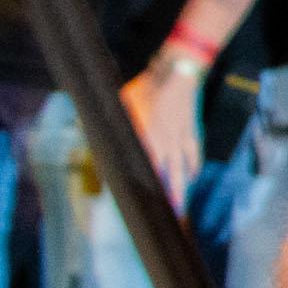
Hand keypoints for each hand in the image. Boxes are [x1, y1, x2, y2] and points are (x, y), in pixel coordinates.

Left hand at [124, 59, 204, 201]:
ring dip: (182, 188)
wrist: (178, 73)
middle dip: (170, 197)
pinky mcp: (192, 132)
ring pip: (183, 170)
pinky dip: (193, 167)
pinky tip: (192, 175)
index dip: (141, 185)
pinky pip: (194, 156)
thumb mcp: (125, 102)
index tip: (136, 202)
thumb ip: (116, 119)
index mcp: (149, 135)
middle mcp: (167, 141)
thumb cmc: (148, 86)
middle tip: (170, 215)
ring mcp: (181, 138)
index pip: (144, 167)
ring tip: (180, 205)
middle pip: (170, 176)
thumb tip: (92, 126)